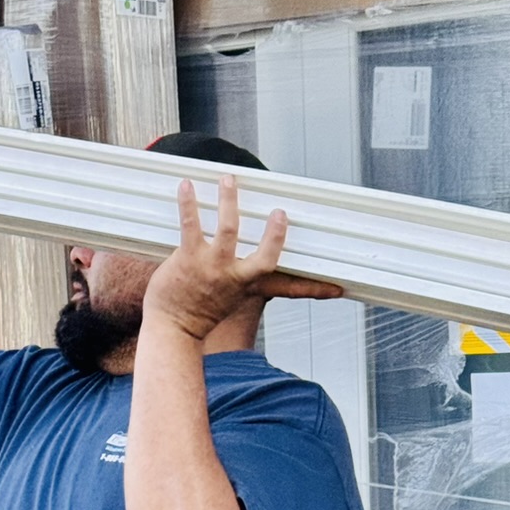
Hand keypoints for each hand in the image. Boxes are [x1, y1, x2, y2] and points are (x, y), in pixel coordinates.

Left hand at [143, 175, 343, 339]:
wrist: (171, 329)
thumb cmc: (197, 312)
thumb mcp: (228, 300)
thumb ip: (242, 281)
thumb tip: (252, 264)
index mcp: (248, 286)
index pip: (288, 289)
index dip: (315, 289)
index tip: (338, 288)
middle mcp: (234, 277)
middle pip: (265, 257)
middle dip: (275, 235)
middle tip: (280, 213)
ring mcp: (212, 268)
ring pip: (229, 229)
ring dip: (228, 201)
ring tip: (228, 179)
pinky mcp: (188, 260)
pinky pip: (191, 225)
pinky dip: (188, 203)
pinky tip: (186, 185)